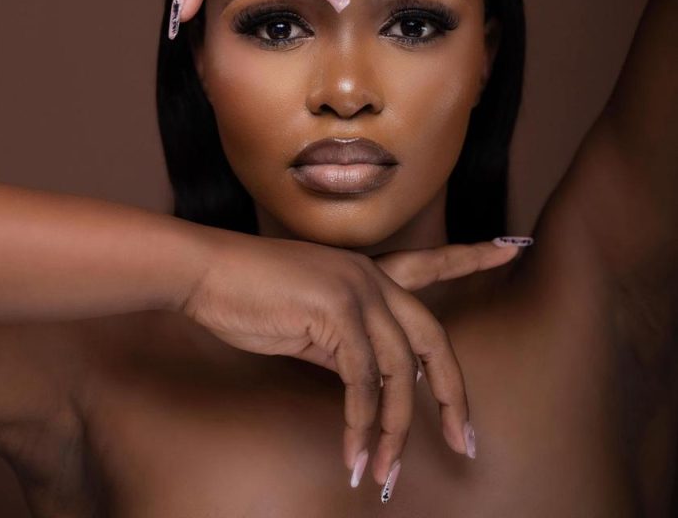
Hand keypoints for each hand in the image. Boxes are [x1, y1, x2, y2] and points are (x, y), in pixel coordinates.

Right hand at [179, 228, 522, 486]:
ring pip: (400, 372)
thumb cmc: (251, 296)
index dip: (473, 256)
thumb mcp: (311, 321)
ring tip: (382, 475)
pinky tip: (351, 454)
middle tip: (466, 443)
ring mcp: (357, 291)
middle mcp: (372, 277)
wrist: (208, 274)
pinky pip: (363, 382)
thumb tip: (370, 387)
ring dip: (394, 432)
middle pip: (434, 339)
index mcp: (369, 272)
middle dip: (455, 396)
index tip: (513, 246)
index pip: (432, 264)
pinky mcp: (336, 312)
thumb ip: (347, 344)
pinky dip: (360, 425)